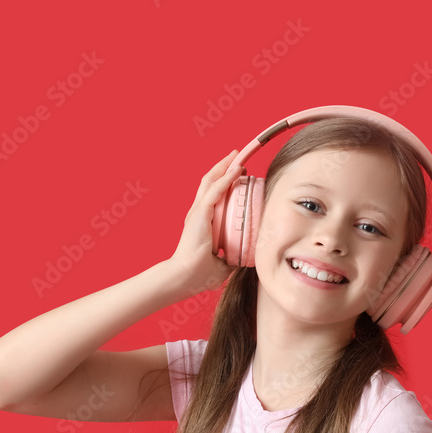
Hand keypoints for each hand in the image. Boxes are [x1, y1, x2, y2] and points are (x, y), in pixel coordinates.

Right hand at [168, 149, 243, 293]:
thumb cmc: (199, 274)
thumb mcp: (222, 264)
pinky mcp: (200, 213)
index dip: (224, 182)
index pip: (212, 195)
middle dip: (223, 167)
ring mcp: (197, 211)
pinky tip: (237, 169)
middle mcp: (197, 213)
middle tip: (237, 157)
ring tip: (236, 155)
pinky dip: (226, 178)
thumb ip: (232, 257)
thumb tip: (246, 257)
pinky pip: (215, 190)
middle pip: (210, 182)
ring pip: (211, 180)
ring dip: (224, 166)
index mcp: (201, 222)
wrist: (185, 277)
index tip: (239, 174)